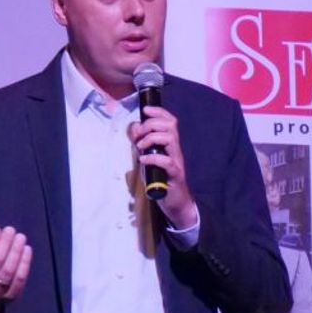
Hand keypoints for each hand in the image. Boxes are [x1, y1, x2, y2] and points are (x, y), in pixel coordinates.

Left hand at [129, 106, 197, 229]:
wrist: (175, 202)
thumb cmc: (160, 180)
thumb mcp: (148, 159)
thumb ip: (141, 144)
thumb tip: (134, 128)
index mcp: (170, 144)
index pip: (170, 121)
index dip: (159, 112)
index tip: (145, 110)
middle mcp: (176, 150)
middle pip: (170, 126)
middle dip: (151, 124)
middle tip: (139, 135)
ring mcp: (177, 161)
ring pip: (171, 139)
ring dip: (152, 138)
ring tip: (140, 147)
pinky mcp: (175, 175)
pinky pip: (167, 161)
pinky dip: (153, 158)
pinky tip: (143, 160)